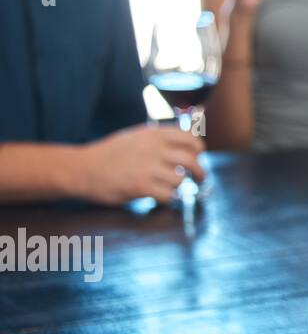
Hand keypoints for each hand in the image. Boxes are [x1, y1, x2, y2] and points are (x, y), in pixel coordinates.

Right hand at [77, 124, 205, 205]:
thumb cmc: (109, 154)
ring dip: (179, 187)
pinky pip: (168, 196)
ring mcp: (148, 168)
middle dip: (200, 172)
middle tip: (200, 179)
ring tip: (171, 188)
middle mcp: (154, 149)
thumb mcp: (136, 136)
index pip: (191, 138)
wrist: (81, 168)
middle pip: (193, 160)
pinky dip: (168, 199)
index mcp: (154, 134)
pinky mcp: (140, 186)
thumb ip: (160, 139)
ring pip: (181, 180)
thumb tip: (187, 142)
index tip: (197, 156)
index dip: (198, 149)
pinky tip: (160, 197)